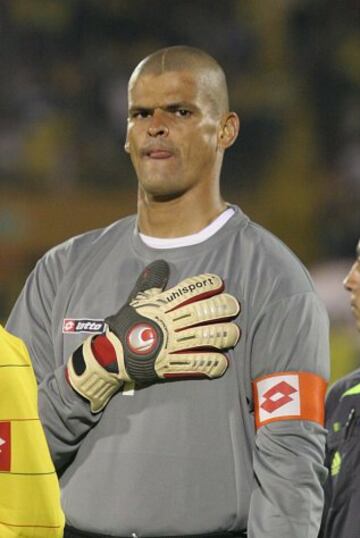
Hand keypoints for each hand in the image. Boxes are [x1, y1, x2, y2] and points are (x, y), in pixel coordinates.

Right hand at [67, 260, 239, 411]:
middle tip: (234, 306)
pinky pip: (197, 364)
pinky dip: (213, 364)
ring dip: (224, 334)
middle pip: (204, 312)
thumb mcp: (137, 299)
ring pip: (206, 337)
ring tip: (234, 333)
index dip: (207, 284)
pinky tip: (223, 362)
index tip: (219, 283)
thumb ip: (151, 282)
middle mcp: (171, 323)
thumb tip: (161, 263)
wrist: (112, 355)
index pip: (189, 290)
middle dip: (223, 307)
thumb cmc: (125, 325)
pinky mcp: (172, 365)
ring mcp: (173, 344)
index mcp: (162, 305)